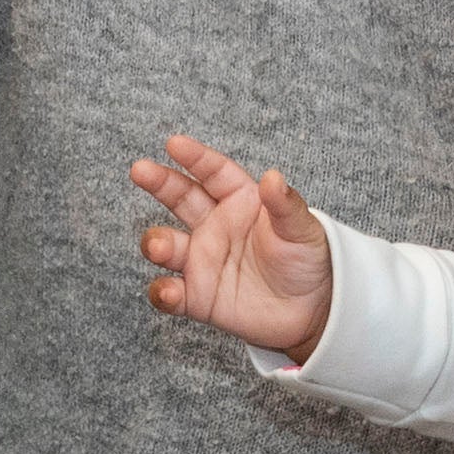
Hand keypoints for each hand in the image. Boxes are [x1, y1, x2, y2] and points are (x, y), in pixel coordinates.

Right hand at [130, 135, 333, 354]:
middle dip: (159, 183)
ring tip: (159, 246)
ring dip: (157, 242)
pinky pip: (172, 293)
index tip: (174, 144)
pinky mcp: (199, 297)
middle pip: (181, 198)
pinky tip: (168, 291)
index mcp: (240, 200)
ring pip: (168, 244)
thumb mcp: (302, 229)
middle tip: (140, 170)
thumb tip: (273, 177)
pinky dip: (163, 292)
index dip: (194, 157)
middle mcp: (215, 226)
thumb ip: (285, 205)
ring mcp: (203, 260)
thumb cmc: (308, 259)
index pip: (213, 172)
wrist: (313, 309)